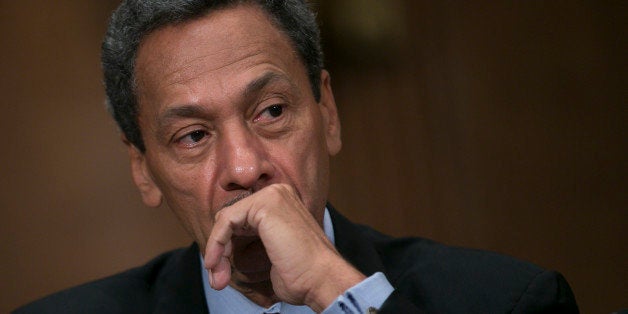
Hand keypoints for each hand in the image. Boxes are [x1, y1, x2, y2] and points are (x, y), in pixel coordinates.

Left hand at [203, 184, 365, 310]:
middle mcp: (278, 193)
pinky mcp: (264, 205)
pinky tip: (216, 263)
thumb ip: (251, 241)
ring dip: (216, 251)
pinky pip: (226, 221)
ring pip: (225, 219)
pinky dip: (216, 244)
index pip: (240, 217)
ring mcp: (272, 196)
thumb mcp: (272, 251)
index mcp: (281, 201)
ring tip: (219, 277)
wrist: (321, 279)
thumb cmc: (302, 273)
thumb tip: (221, 249)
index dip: (226, 244)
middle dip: (219, 249)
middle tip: (218, 277)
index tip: (220, 271)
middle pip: (231, 217)